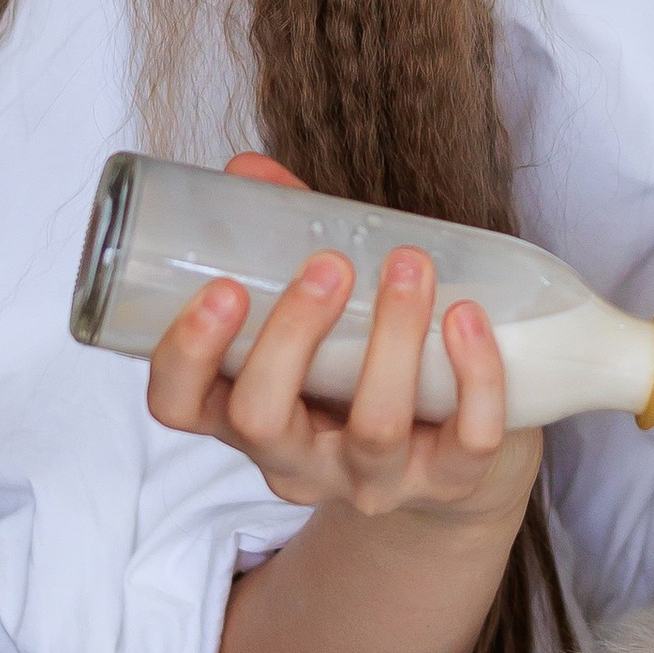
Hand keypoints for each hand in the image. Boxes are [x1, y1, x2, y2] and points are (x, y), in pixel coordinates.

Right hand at [146, 153, 540, 536]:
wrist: (445, 463)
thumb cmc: (355, 371)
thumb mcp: (311, 318)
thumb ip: (277, 243)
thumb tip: (247, 169)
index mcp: (242, 416)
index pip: (179, 406)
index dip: (188, 353)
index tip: (225, 285)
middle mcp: (295, 460)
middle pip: (261, 418)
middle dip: (290, 334)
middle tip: (329, 264)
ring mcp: (371, 480)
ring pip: (373, 430)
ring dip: (393, 338)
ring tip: (410, 263)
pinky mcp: (448, 483)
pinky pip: (466, 442)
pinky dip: (474, 376)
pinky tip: (468, 316)